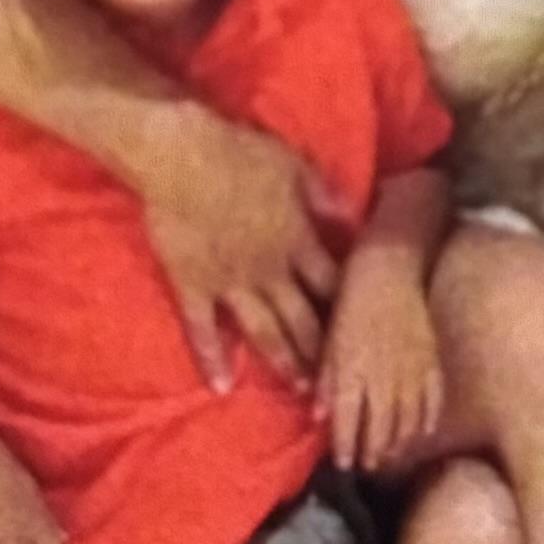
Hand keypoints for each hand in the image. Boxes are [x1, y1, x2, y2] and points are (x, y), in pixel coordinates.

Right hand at [141, 112, 349, 396]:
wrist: (181, 155)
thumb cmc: (241, 153)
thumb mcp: (296, 166)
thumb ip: (325, 197)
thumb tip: (354, 220)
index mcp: (297, 240)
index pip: (331, 283)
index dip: (347, 308)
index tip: (362, 333)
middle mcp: (269, 270)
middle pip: (303, 317)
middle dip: (322, 350)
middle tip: (338, 381)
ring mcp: (229, 283)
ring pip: (263, 331)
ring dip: (284, 361)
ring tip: (300, 390)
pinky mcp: (192, 286)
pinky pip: (202, 330)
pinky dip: (211, 359)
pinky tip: (220, 386)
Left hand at [319, 248, 445, 476]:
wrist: (390, 270)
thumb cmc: (350, 300)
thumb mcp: (328, 339)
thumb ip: (327, 379)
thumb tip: (319, 415)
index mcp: (352, 371)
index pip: (349, 421)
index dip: (346, 446)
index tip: (344, 463)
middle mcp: (382, 378)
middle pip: (380, 428)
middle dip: (372, 451)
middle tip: (367, 466)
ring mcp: (410, 371)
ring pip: (407, 420)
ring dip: (398, 442)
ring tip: (389, 456)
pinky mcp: (430, 361)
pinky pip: (431, 400)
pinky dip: (426, 420)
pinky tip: (420, 432)